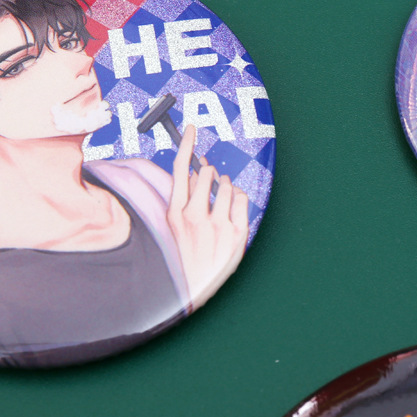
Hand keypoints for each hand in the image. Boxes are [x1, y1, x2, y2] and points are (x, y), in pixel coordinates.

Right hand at [167, 125, 248, 308]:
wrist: (194, 288)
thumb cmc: (185, 255)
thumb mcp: (174, 227)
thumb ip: (183, 200)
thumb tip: (197, 172)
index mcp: (174, 213)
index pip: (179, 170)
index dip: (185, 145)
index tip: (191, 128)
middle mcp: (193, 216)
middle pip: (206, 173)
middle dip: (210, 172)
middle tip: (211, 178)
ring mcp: (216, 225)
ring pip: (227, 185)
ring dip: (226, 187)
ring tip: (221, 199)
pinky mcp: (235, 233)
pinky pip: (242, 200)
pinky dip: (240, 200)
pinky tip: (233, 210)